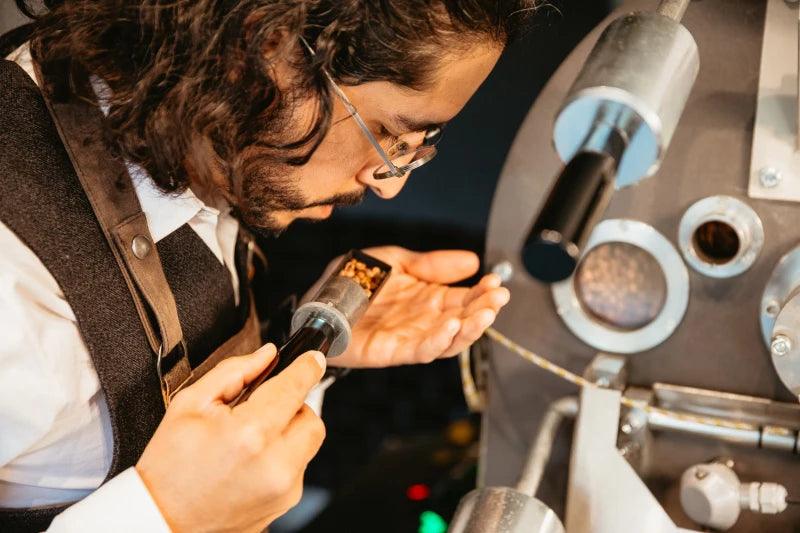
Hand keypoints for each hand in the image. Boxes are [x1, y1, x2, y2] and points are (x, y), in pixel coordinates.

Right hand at [136, 345, 325, 532]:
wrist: (163, 519)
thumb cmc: (170, 466)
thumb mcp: (190, 404)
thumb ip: (234, 372)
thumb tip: (267, 356)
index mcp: (250, 433)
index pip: (294, 387)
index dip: (307, 366)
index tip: (312, 358)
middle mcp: (275, 462)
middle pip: (311, 415)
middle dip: (293, 404)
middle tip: (262, 407)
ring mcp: (284, 487)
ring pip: (309, 441)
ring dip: (289, 430)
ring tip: (253, 436)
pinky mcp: (286, 501)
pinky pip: (299, 465)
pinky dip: (283, 455)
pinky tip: (251, 460)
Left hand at [331, 246, 509, 367]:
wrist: (317, 300)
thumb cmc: (353, 281)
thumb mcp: (397, 261)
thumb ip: (431, 264)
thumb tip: (473, 262)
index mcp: (428, 298)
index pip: (464, 298)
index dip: (483, 292)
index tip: (497, 282)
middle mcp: (424, 320)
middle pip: (463, 321)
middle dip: (483, 310)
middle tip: (498, 298)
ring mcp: (409, 337)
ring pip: (448, 341)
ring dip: (469, 329)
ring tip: (484, 314)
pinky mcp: (391, 351)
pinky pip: (419, 351)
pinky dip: (437, 342)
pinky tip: (451, 327)